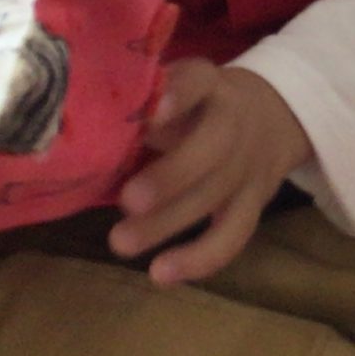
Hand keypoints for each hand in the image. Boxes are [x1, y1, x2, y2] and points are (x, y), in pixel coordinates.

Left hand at [108, 61, 312, 285]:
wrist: (273, 115)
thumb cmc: (198, 106)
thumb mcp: (179, 91)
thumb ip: (140, 107)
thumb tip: (81, 137)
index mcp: (210, 86)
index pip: (199, 81)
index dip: (179, 95)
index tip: (152, 113)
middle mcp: (235, 123)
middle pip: (214, 147)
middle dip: (172, 175)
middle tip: (128, 200)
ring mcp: (248, 165)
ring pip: (217, 194)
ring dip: (170, 222)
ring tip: (121, 243)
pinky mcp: (255, 203)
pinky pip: (234, 234)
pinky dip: (200, 258)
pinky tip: (161, 274)